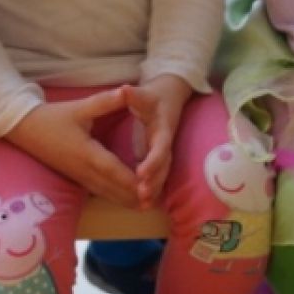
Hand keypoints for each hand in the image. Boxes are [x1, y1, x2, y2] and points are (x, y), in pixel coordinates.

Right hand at [6, 90, 139, 207]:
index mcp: (87, 152)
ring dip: (126, 200)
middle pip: (112, 189)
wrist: (25, 129)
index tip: (149, 187)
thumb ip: (105, 101)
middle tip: (155, 203)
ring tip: (147, 207)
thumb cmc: (53, 117)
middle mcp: (84, 169)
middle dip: (134, 196)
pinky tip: (127, 201)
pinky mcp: (76, 178)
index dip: (131, 180)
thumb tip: (126, 91)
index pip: (113, 170)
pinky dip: (115, 197)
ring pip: (106, 193)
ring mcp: (79, 176)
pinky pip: (99, 192)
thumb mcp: (79, 107)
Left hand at [125, 75, 192, 208]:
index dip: (153, 160)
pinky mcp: (158, 157)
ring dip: (154, 189)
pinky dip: (152, 188)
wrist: (170, 96)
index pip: (160, 147)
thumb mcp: (144, 93)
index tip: (141, 173)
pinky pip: (157, 175)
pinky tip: (142, 203)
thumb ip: (134, 94)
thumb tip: (124, 89)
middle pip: (163, 166)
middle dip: (154, 182)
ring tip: (142, 204)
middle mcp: (166, 143)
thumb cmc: (154, 95)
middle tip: (142, 196)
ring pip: (162, 174)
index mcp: (163, 129)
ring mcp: (164, 151)